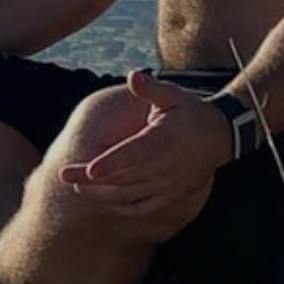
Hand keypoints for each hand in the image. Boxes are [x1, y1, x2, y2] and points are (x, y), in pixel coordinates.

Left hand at [59, 70, 225, 218]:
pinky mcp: (172, 194)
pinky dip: (125, 207)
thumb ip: (151, 89)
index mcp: (162, 141)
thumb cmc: (188, 112)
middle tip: (64, 174)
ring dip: (104, 194)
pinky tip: (106, 202)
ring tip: (78, 187)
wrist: (219, 136)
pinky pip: (146, 207)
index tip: (90, 170)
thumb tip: (134, 76)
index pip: (134, 155)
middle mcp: (165, 166)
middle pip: (125, 178)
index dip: (112, 164)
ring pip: (132, 195)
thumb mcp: (173, 96)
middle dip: (93, 180)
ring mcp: (169, 183)